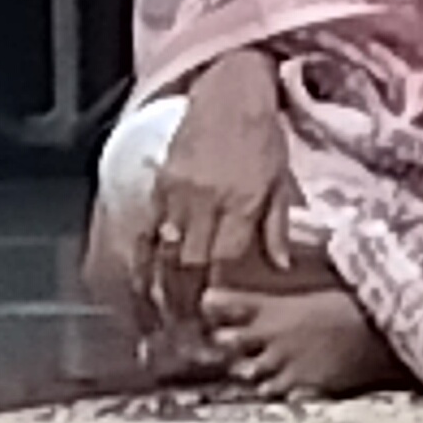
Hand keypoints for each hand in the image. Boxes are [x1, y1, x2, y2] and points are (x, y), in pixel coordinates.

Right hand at [144, 53, 295, 325]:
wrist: (231, 88)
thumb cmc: (264, 133)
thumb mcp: (282, 176)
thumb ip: (276, 224)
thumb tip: (281, 266)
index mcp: (243, 199)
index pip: (225, 259)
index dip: (217, 292)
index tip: (213, 318)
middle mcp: (208, 198)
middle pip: (190, 262)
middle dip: (184, 302)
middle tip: (180, 334)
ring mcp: (179, 190)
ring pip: (164, 250)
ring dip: (159, 289)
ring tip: (155, 321)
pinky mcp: (159, 181)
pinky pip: (147, 228)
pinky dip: (143, 257)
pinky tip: (139, 282)